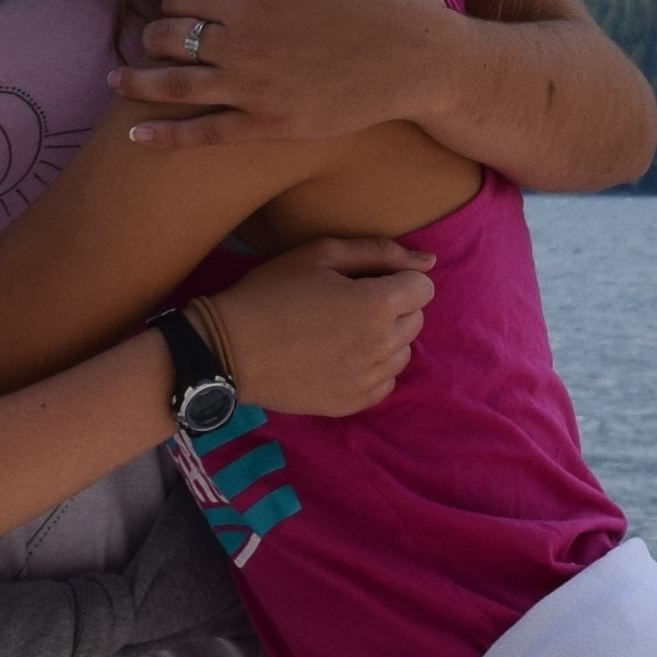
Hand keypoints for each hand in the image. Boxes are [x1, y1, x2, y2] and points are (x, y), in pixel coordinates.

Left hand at [110, 0, 460, 150]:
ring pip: (174, 86)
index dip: (173, 1)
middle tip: (150, 42)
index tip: (178, 9)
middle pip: (169, 39)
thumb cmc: (359, 7)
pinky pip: (203, 135)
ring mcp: (251, 91)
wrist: (406, 60)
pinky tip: (134, 135)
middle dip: (153, 37)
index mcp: (249, 2)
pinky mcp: (266, 128)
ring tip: (116, 81)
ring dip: (137, 82)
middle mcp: (242, 47)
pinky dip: (163, 136)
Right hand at [193, 234, 434, 418]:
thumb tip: (429, 262)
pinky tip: (341, 356)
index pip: (423, 287)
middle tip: (349, 302)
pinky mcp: (351, 403)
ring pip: (403, 352)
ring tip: (343, 330)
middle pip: (416, 320)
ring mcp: (367, 380)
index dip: (396, 278)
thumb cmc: (271, 292)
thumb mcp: (321, 255)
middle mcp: (380, 346)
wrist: (228, 350)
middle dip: (393, 306)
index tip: (366, 280)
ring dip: (385, 338)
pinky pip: (385, 383)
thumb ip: (380, 253)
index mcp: (376, 305)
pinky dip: (372, 368)